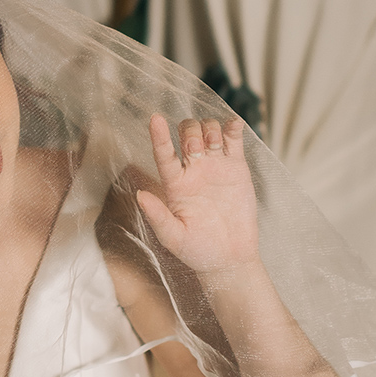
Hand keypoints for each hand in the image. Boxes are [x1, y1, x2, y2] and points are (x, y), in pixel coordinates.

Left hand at [135, 115, 259, 274]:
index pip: (163, 153)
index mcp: (175, 183)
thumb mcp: (173, 238)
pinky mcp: (236, 167)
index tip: (155, 118)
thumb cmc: (198, 251)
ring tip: (214, 143)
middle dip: (190, 132)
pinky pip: (233, 140)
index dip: (159, 135)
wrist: (230, 258)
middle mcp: (193, 170)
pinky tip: (233, 125)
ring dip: (210, 128)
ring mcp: (214, 166)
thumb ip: (158, 217)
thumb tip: (139, 195)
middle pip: (186, 133)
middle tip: (196, 148)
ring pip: (208, 130)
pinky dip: (233, 127)